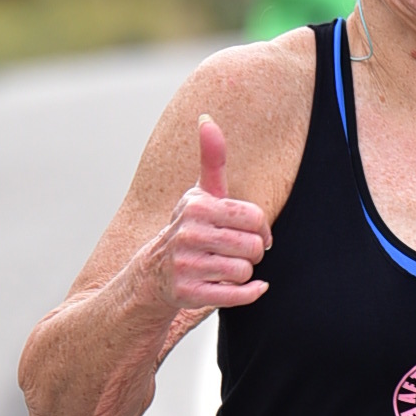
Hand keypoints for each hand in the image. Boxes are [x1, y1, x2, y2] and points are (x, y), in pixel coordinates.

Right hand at [126, 114, 269, 335]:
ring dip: (243, 272)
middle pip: (252, 247)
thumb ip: (211, 159)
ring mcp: (186, 266)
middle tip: (237, 252)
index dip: (260, 228)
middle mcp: (188, 234)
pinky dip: (250, 293)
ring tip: (227, 267)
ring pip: (244, 271)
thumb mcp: (199, 194)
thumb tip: (206, 118)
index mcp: (196, 206)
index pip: (254, 217)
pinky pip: (236, 296)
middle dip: (251, 252)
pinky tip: (252, 287)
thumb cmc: (189, 229)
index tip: (251, 232)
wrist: (155, 274)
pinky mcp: (188, 294)